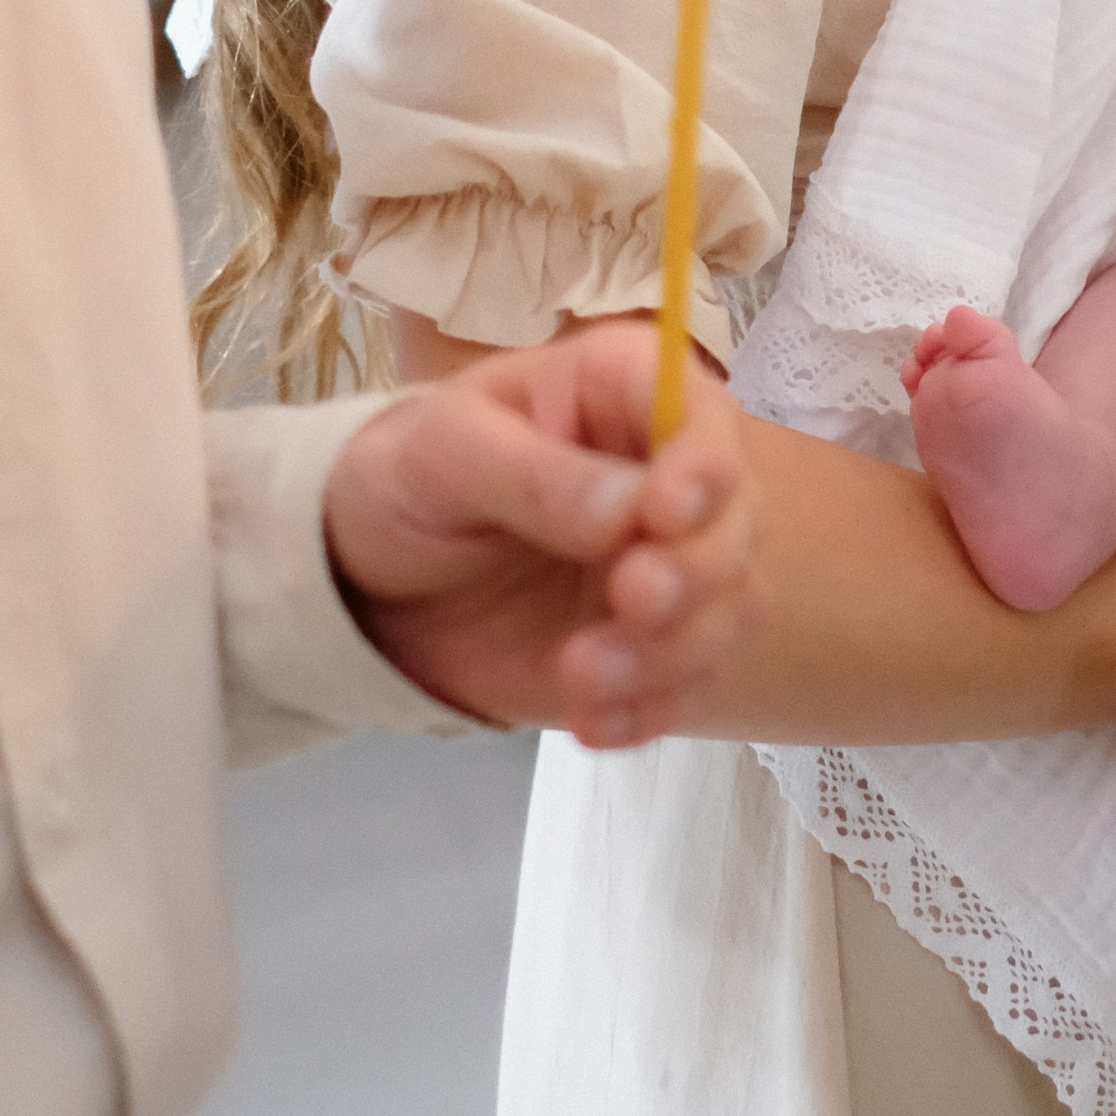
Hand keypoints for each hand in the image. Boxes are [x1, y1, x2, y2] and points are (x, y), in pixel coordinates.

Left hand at [323, 321, 763, 748]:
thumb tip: (630, 511)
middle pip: (738, 517)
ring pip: (733, 605)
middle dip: (696, 569)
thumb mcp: (445, 454)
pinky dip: (653, 711)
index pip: (701, 412)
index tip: (664, 515)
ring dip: (673, 651)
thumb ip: (535, 477)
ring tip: (581, 676)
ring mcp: (673, 560)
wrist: (376, 581)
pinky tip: (592, 725)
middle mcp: (671, 470)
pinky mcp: (657, 643)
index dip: (702, 463)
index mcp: (626, 390)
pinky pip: (694, 682)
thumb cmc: (410, 479)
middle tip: (629, 601)